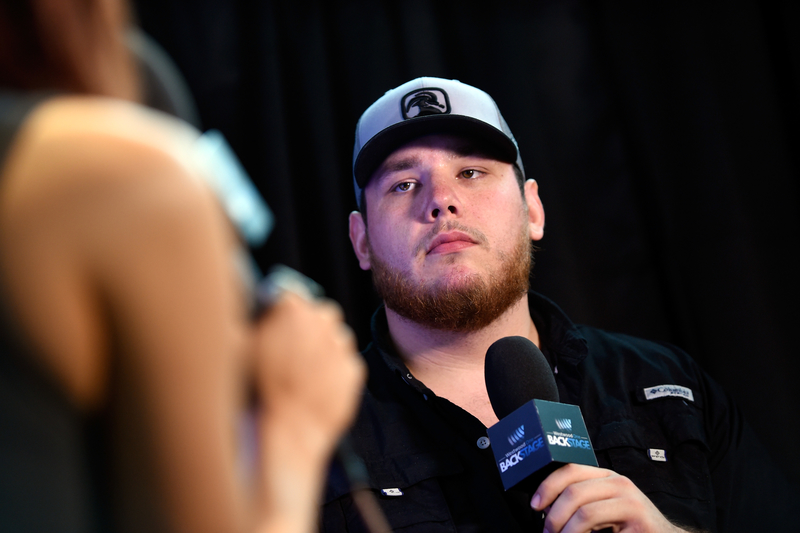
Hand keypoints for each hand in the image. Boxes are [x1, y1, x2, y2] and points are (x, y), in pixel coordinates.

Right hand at [252, 292, 364, 453]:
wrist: (290, 429)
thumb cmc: (261, 390)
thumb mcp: (246, 349)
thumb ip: (259, 323)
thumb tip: (264, 310)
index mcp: (293, 310)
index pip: (292, 294)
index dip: (285, 310)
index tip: (281, 321)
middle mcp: (323, 321)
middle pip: (323, 312)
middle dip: (312, 325)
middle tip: (297, 347)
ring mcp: (342, 345)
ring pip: (338, 336)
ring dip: (327, 347)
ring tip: (307, 372)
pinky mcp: (355, 368)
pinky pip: (347, 361)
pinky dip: (337, 370)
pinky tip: (318, 386)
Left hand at [531, 463, 692, 532]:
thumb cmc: (629, 525)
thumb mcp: (603, 506)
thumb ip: (581, 500)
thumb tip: (544, 507)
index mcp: (606, 476)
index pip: (570, 470)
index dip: (548, 486)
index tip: (535, 505)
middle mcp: (619, 484)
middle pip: (574, 492)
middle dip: (554, 516)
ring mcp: (631, 503)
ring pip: (585, 513)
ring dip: (566, 531)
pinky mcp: (639, 523)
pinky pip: (601, 532)